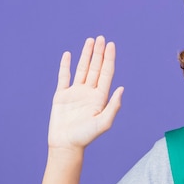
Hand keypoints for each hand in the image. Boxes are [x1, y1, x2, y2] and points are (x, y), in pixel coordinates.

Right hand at [48, 36, 123, 150]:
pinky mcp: (62, 96)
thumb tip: (121, 88)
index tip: (111, 45)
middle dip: (99, 53)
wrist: (66, 144)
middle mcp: (89, 92)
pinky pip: (64, 77)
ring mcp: (75, 93)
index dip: (109, 59)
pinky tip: (68, 54)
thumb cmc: (86, 137)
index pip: (106, 73)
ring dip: (86, 55)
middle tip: (101, 38)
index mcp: (100, 97)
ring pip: (82, 69)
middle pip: (96, 68)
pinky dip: (65, 65)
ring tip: (90, 41)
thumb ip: (113, 106)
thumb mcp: (103, 123)